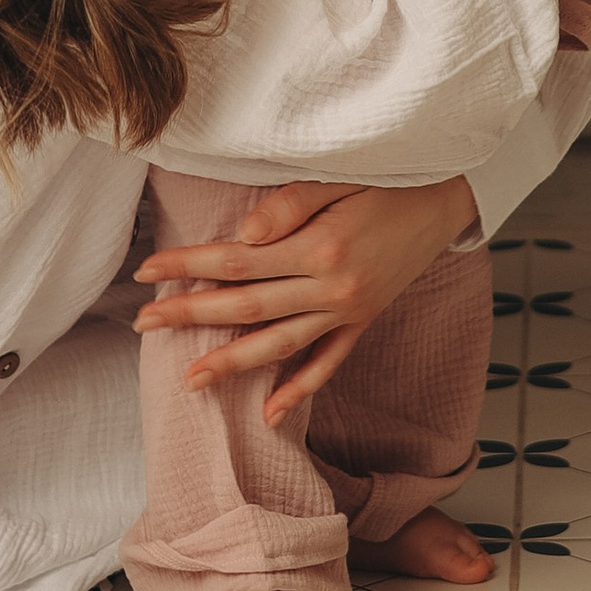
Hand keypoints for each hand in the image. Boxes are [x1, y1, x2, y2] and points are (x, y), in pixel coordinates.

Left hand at [134, 175, 475, 423]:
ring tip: (190, 379)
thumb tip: (241, 235)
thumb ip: (289, 205)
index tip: (147, 270)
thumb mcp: (339, 177)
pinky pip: (328, 363)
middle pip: (248, 307)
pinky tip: (270, 413)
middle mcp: (332, 287)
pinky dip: (299, 390)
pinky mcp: (362, 322)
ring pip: (281, 345)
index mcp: (321, 246)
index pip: (237, 259)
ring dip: (233, 364)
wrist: (445, 197)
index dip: (188, 265)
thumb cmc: (387, 177)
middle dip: (191, 315)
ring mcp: (348, 311)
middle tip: (144, 323)